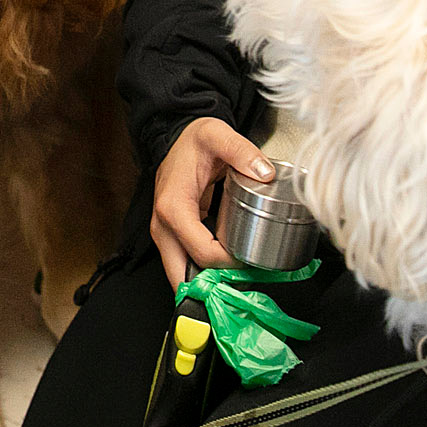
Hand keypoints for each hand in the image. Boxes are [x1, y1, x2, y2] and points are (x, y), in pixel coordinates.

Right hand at [152, 116, 274, 287]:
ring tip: (235, 287)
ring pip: (180, 276)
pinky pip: (183, 265)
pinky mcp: (170, 236)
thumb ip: (242, 151)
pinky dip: (201, 276)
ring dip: (206, 287)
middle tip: (241, 289)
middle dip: (211, 290)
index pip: (203, 253)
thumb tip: (264, 173)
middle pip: (182, 276)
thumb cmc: (195, 140)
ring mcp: (164, 233)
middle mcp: (162, 225)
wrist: (177, 136)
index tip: (251, 258)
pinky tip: (223, 277)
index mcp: (173, 207)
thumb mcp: (218, 135)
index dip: (230, 263)